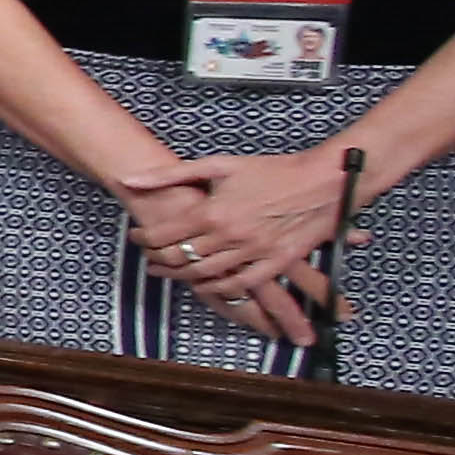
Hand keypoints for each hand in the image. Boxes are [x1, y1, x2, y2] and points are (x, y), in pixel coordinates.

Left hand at [109, 142, 359, 345]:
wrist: (325, 180)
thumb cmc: (271, 169)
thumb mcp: (219, 165)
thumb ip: (171, 174)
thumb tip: (129, 179)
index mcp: (212, 212)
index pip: (163, 235)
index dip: (144, 238)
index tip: (136, 236)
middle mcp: (229, 236)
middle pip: (180, 259)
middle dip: (158, 260)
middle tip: (148, 258)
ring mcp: (254, 252)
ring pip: (206, 275)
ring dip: (182, 277)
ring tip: (170, 272)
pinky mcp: (277, 263)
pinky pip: (242, 285)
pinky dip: (221, 289)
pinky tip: (208, 285)